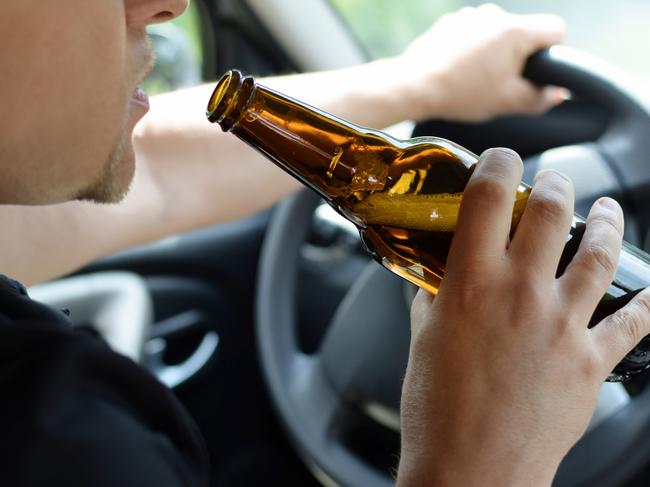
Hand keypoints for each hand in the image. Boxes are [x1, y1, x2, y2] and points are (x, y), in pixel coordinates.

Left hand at [392, 4, 566, 121]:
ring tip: (475, 79)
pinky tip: (459, 70)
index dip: (554, 52)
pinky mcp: (451, 22)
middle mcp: (495, 15)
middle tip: (501, 83)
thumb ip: (539, 98)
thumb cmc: (461, 94)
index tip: (537, 71)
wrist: (414, 86)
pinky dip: (472, 49)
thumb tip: (556, 94)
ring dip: (494, 52)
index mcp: (515, 31)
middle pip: (524, 32)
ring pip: (497, 33)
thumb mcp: (507, 103)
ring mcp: (471, 15)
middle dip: (519, 56)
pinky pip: (474, 33)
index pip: (556, 29)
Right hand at [396, 148, 649, 485]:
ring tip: (608, 210)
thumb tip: (433, 275)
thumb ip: (430, 297)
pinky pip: (634, 322)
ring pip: (600, 252)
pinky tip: (649, 290)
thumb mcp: (423, 339)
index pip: (490, 197)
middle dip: (557, 184)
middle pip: (554, 211)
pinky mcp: (591, 360)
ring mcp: (562, 325)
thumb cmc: (437, 409)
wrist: (472, 469)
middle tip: (554, 183)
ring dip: (607, 222)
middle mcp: (521, 294)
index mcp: (471, 284)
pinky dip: (646, 302)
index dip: (498, 164)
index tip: (500, 161)